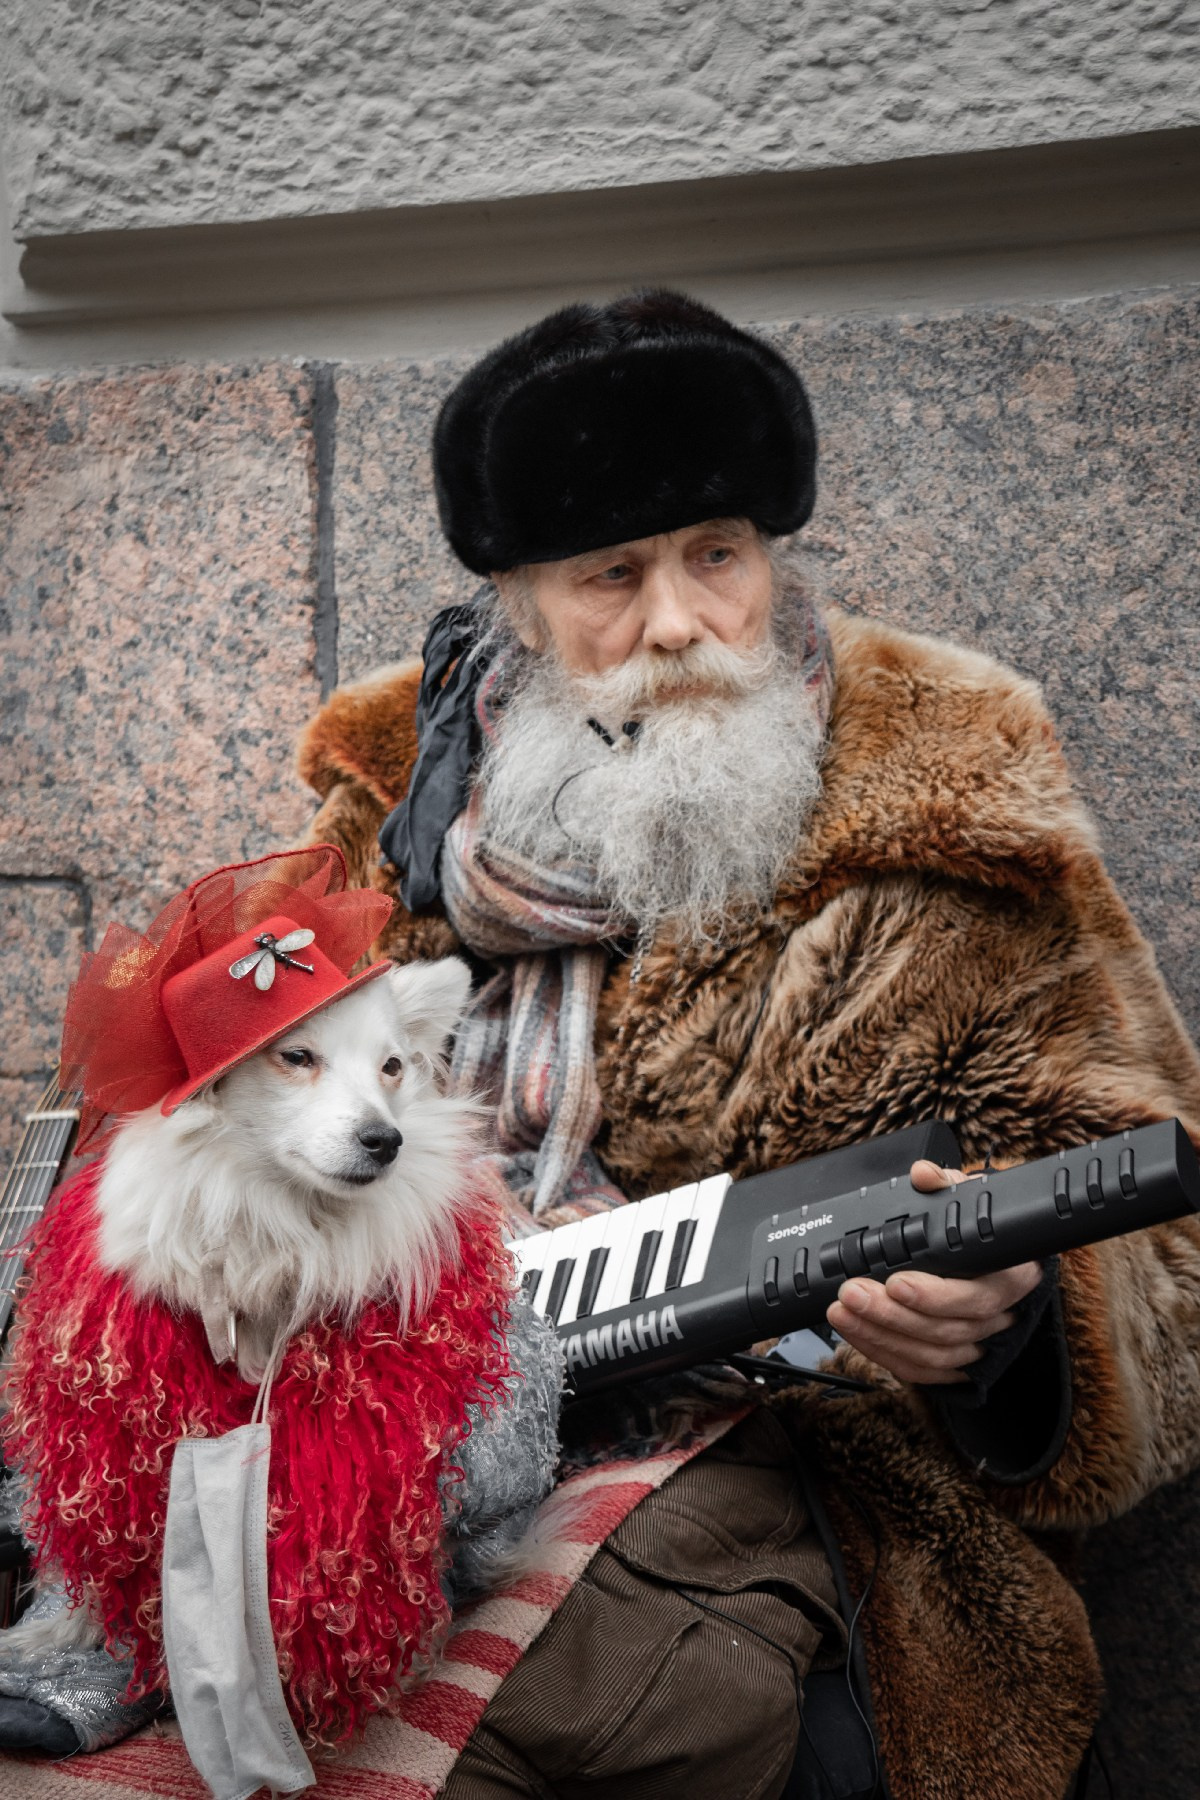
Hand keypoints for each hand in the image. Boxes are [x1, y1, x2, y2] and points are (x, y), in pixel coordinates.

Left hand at [825, 1159, 1041, 1385]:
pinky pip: (920, 1370)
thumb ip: (945, 1185)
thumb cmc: (979, 1229)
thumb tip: (923, 1176)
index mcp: (1011, 1277)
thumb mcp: (969, 1197)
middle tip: (852, 1292)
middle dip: (892, 1315)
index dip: (934, 1296)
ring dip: (880, 1336)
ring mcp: (977, 1343)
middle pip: (947, 1330)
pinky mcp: (955, 1363)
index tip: (895, 1280)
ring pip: (931, 1356)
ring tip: (843, 1311)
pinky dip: (884, 1354)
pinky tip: (855, 1332)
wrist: (994, 1257)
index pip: (977, 1297)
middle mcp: (998, 1317)